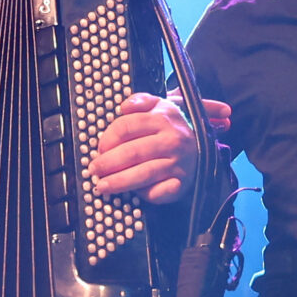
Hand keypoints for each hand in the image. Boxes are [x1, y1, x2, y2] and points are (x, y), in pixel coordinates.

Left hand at [90, 93, 214, 203]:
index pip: (126, 127)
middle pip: (132, 152)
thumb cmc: (171, 130)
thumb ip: (140, 101)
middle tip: (94, 170)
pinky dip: (146, 194)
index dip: (107, 139)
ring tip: (102, 186)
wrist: (202, 147)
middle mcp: (172, 140)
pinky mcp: (182, 182)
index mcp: (163, 119)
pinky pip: (160, 191)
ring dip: (119, 181)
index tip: (99, 148)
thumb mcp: (159, 107)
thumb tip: (125, 106)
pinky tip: (134, 194)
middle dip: (108, 163)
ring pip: (143, 173)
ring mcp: (179, 162)